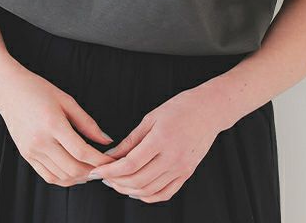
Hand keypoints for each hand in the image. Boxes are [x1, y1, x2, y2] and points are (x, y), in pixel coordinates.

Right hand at [0, 66, 118, 186]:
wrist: (9, 90)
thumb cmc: (38, 90)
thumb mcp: (66, 100)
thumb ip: (87, 122)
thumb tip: (106, 140)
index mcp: (53, 124)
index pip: (81, 151)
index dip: (100, 160)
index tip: (112, 160)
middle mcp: (41, 141)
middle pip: (73, 168)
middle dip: (93, 171)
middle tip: (105, 167)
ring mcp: (32, 151)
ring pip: (62, 176)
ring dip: (80, 178)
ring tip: (92, 170)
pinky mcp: (27, 156)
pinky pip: (48, 176)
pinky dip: (64, 179)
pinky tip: (74, 172)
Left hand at [85, 85, 230, 202]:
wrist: (209, 110)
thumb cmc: (180, 108)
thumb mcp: (151, 118)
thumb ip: (131, 140)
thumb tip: (111, 156)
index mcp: (161, 140)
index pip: (130, 164)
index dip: (110, 170)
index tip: (96, 171)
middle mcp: (172, 158)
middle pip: (138, 180)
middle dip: (116, 182)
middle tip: (103, 176)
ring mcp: (181, 169)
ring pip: (149, 191)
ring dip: (128, 191)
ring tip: (116, 182)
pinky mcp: (187, 174)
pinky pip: (164, 194)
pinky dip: (147, 197)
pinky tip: (136, 191)